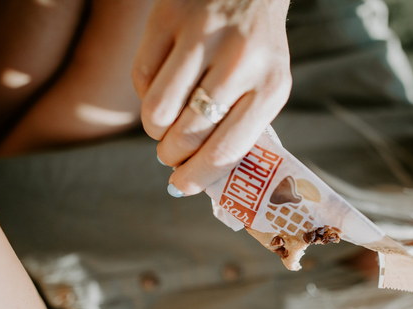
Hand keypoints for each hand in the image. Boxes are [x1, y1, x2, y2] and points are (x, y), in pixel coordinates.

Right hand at [132, 0, 291, 195]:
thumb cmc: (257, 47)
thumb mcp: (268, 83)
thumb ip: (242, 126)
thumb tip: (202, 175)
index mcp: (271, 87)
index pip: (225, 150)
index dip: (197, 177)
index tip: (181, 186)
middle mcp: (239, 62)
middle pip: (186, 136)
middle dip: (172, 156)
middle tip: (170, 155)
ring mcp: (201, 37)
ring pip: (157, 112)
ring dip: (156, 130)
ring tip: (165, 125)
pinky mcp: (168, 18)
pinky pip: (141, 78)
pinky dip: (147, 93)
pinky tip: (164, 87)